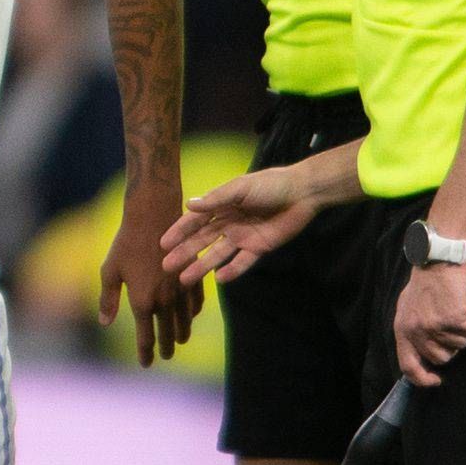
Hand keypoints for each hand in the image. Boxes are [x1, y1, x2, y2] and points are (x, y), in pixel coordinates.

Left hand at [101, 181, 200, 367]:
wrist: (154, 217)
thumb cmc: (126, 243)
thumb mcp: (110, 271)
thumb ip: (108, 299)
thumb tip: (105, 322)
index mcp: (142, 302)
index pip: (146, 337)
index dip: (146, 353)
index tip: (146, 364)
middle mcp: (165, 300)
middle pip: (167, 332)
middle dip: (166, 347)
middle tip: (166, 357)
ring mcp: (181, 289)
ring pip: (184, 319)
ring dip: (182, 332)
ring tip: (180, 340)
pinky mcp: (192, 275)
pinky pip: (196, 301)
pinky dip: (193, 312)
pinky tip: (191, 315)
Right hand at [160, 164, 318, 286]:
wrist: (302, 192)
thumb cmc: (269, 185)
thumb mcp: (240, 188)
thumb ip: (216, 199)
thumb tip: (188, 205)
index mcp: (221, 206)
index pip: (194, 221)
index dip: (179, 232)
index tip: (163, 244)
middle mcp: (228, 223)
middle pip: (202, 241)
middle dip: (184, 253)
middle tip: (166, 266)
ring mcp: (242, 237)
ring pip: (217, 254)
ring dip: (201, 266)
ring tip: (184, 279)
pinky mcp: (259, 247)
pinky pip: (242, 262)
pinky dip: (232, 270)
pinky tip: (219, 279)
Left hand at [393, 261, 465, 385]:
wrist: (437, 261)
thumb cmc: (426, 284)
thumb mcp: (409, 309)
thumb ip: (414, 331)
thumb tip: (424, 355)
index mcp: (402, 330)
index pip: (408, 366)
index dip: (422, 379)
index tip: (435, 381)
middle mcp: (416, 332)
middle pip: (442, 357)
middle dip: (451, 344)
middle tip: (451, 322)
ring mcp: (434, 327)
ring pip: (459, 344)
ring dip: (462, 329)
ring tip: (455, 308)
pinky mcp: (453, 319)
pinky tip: (464, 303)